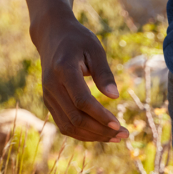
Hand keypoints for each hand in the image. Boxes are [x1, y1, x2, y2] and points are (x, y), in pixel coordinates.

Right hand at [36, 15, 128, 143]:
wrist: (52, 36)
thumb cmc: (78, 40)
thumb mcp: (95, 49)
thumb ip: (104, 72)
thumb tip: (114, 96)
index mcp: (63, 70)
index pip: (82, 101)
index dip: (100, 116)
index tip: (118, 125)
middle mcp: (52, 86)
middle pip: (75, 118)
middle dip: (100, 130)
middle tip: (123, 135)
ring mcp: (48, 96)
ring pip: (69, 126)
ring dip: (92, 136)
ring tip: (116, 137)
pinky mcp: (49, 102)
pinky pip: (64, 124)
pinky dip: (82, 133)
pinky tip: (100, 133)